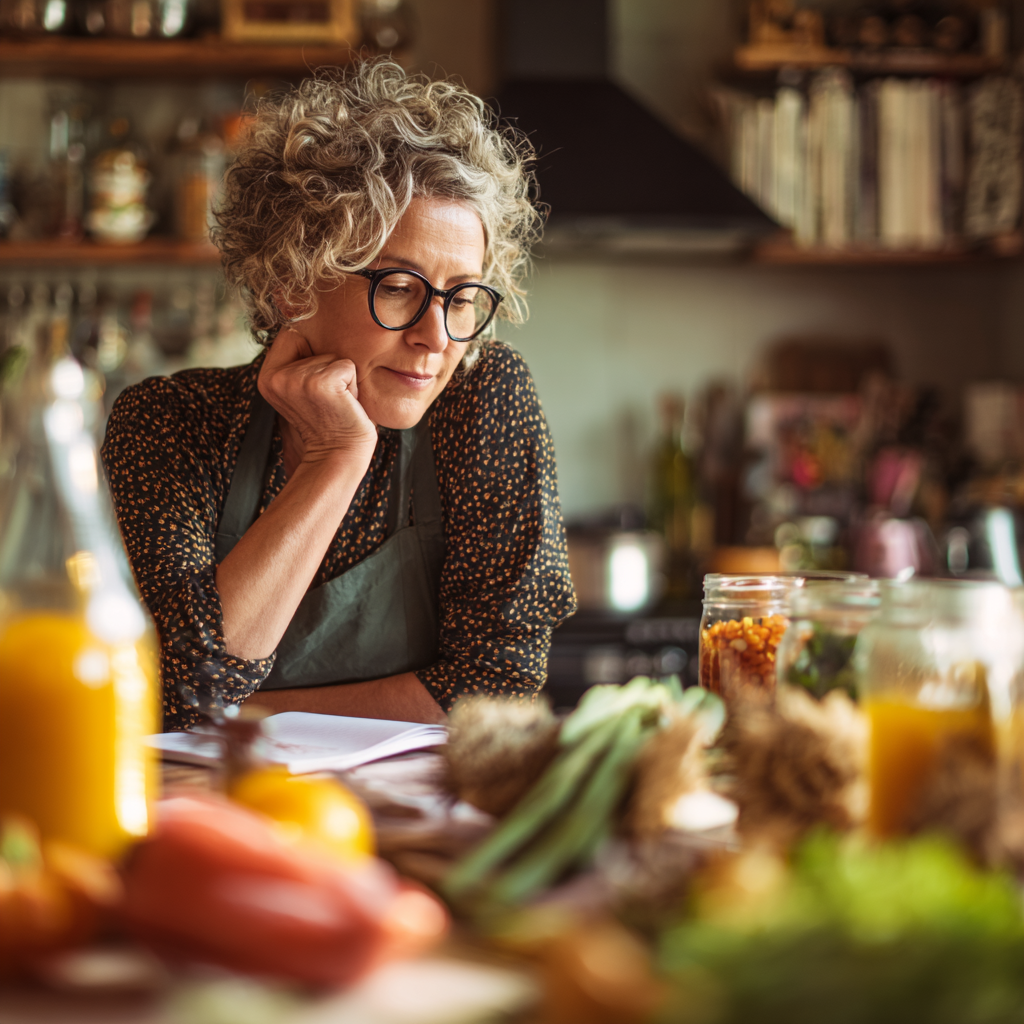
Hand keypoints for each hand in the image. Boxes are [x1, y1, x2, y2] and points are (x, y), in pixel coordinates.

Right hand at [258, 328, 376, 472]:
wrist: (337, 457)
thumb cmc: (328, 423)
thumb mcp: (303, 390)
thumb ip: (298, 363)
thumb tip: (302, 320)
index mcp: (267, 377)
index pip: (291, 335)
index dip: (311, 354)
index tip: (316, 389)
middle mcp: (276, 377)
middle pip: (314, 343)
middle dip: (330, 369)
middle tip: (328, 401)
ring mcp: (297, 379)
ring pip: (334, 356)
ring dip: (344, 381)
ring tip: (336, 405)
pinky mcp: (321, 383)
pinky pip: (348, 366)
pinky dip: (354, 386)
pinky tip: (345, 406)